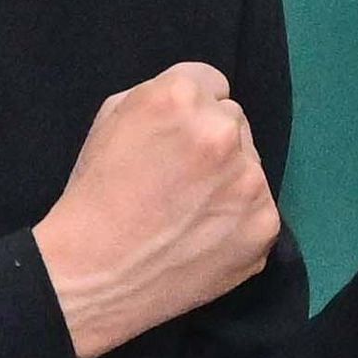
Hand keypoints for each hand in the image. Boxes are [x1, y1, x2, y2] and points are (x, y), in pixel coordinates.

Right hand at [34, 64, 280, 357]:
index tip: (173, 140)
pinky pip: (258, 208)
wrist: (94, 275)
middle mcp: (222, 131)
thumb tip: (199, 101)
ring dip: (229, 181)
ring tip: (189, 214)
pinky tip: (204, 236)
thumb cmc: (93, 194)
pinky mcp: (264, 225)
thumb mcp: (111, 119)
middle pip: (233, 121)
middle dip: (211, 143)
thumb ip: (159, 97)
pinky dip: (237, 221)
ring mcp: (249, 181)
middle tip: (178, 181)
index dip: (189, 112)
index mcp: (179, 97)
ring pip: (250, 165)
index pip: (211, 83)